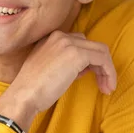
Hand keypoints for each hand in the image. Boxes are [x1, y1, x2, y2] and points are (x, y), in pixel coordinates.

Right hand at [0, 31, 116, 130]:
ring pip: (100, 51)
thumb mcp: (49, 69)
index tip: (88, 77)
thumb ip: (66, 63)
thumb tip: (86, 67)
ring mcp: (69, 43)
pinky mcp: (77, 53)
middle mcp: (60, 36)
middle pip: (92, 45)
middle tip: (103, 84)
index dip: (88, 61)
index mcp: (51, 38)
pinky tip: (107, 86)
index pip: (79, 43)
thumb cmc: (34, 89)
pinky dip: (109, 72)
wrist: (24, 96)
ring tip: (107, 88)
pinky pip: (102, 59)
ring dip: (107, 70)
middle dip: (101, 65)